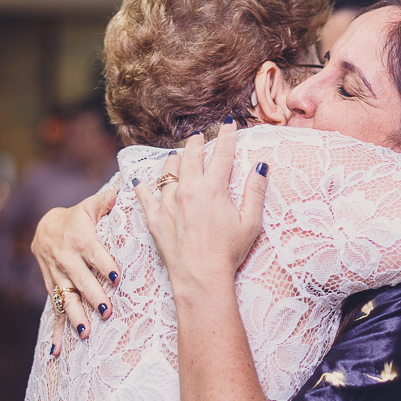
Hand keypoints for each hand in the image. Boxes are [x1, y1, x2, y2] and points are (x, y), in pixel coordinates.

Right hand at [32, 190, 119, 352]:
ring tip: (85, 332)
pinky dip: (55, 332)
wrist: (44, 227)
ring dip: (74, 316)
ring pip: (65, 298)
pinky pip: (53, 311)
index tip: (117, 277)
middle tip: (107, 311)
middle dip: (92, 296)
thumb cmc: (78, 218)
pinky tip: (56, 351)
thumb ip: (106, 201)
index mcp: (79, 239)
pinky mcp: (51, 288)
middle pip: (80, 279)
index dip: (104, 264)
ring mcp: (56, 276)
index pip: (94, 253)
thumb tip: (122, 189)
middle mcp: (65, 259)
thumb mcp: (89, 206)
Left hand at [135, 119, 267, 296]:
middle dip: (197, 142)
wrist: (200, 276)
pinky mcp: (154, 218)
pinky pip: (144, 195)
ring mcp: (168, 202)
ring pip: (168, 170)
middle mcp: (188, 190)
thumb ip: (255, 191)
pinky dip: (141, 185)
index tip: (230, 124)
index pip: (222, 154)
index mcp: (213, 189)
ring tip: (177, 155)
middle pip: (191, 156)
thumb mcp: (250, 222)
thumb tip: (261, 167)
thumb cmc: (228, 252)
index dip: (227, 136)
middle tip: (200, 135)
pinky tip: (138, 179)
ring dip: (174, 159)